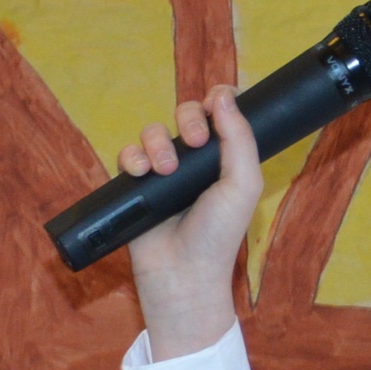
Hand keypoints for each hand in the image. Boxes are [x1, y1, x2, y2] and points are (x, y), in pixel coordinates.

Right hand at [119, 87, 263, 360]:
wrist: (183, 275)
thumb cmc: (219, 235)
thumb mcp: (242, 185)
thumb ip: (239, 139)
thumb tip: (223, 94)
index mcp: (225, 158)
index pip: (221, 113)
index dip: (218, 98)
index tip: (217, 99)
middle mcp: (195, 161)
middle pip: (186, 113)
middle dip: (187, 118)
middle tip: (194, 142)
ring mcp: (164, 173)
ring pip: (154, 131)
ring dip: (157, 141)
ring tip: (164, 168)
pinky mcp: (137, 187)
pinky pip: (128, 154)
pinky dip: (131, 156)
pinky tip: (141, 172)